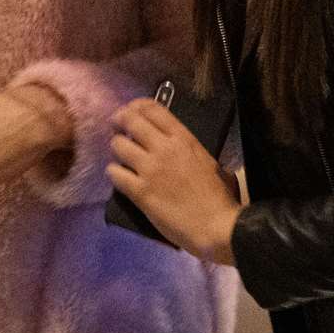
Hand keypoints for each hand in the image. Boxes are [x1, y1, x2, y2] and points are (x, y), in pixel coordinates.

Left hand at [108, 99, 240, 261]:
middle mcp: (164, 148)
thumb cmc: (220, 197)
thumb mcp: (208, 161)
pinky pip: (115, 174)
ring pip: (118, 145)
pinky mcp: (140, 192)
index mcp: (183, 139)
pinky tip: (119, 177)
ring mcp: (150, 169)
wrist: (216, 227)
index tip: (131, 110)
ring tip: (121, 157)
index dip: (136, 105)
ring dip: (116, 149)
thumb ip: (188, 150)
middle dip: (119, 121)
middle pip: (130, 120)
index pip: (153, 108)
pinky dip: (114, 173)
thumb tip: (177, 147)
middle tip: (117, 129)